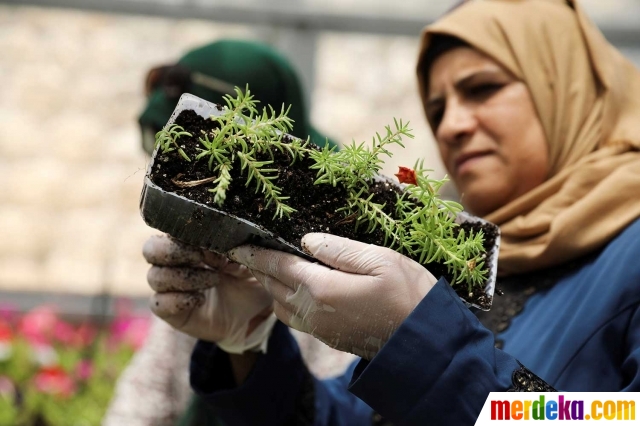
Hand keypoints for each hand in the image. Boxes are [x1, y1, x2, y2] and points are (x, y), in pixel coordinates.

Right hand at [144, 234, 275, 353]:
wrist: (254, 312)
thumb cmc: (248, 278)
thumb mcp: (246, 260)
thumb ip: (231, 250)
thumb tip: (212, 247)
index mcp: (189, 243)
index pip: (169, 230)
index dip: (184, 233)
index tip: (207, 240)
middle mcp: (174, 263)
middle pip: (151, 249)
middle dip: (173, 251)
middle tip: (201, 258)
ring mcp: (170, 288)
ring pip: (155, 277)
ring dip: (185, 277)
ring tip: (214, 279)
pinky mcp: (171, 312)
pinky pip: (158, 304)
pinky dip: (178, 301)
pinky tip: (200, 299)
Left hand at [228, 233, 437, 358]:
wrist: (424, 340)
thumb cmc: (408, 294)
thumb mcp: (379, 260)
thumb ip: (339, 249)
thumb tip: (306, 241)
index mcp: (322, 288)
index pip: (278, 266)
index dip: (256, 253)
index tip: (237, 244)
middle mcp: (313, 311)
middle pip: (274, 285)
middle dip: (259, 267)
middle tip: (248, 251)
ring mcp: (320, 328)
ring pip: (281, 304)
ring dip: (272, 285)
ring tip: (271, 266)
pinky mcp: (328, 336)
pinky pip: (295, 318)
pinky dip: (285, 301)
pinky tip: (294, 289)